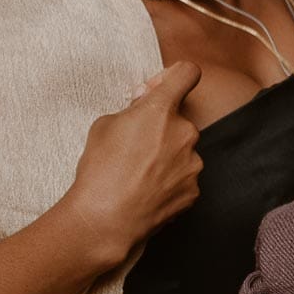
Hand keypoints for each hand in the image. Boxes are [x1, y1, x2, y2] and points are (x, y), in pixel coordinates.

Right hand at [59, 62, 202, 267]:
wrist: (105, 219)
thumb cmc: (99, 170)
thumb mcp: (104, 125)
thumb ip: (133, 109)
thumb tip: (146, 100)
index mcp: (161, 110)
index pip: (188, 73)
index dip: (176, 77)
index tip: (164, 88)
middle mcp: (185, 132)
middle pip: (180, 120)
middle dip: (163, 128)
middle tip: (136, 146)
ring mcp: (193, 163)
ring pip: (183, 151)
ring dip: (167, 156)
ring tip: (139, 175)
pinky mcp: (194, 190)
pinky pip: (184, 177)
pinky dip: (170, 181)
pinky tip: (148, 191)